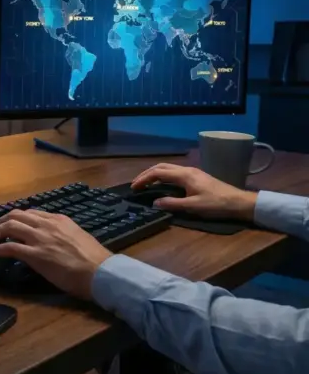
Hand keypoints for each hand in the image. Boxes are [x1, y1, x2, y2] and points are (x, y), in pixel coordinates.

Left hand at [0, 209, 111, 299]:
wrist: (101, 272)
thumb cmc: (95, 260)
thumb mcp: (78, 237)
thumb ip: (63, 235)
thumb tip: (53, 241)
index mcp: (59, 220)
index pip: (32, 213)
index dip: (18, 218)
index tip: (11, 224)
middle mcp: (47, 225)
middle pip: (17, 215)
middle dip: (2, 221)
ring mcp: (40, 239)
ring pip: (10, 226)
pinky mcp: (35, 255)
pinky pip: (8, 247)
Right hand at [130, 163, 256, 219]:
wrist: (239, 202)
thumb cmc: (216, 204)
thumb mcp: (193, 206)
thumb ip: (172, 204)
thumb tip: (155, 202)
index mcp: (184, 175)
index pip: (158, 173)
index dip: (144, 179)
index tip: (134, 187)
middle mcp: (187, 170)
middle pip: (161, 166)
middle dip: (146, 174)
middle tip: (136, 184)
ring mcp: (192, 172)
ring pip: (168, 168)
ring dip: (155, 174)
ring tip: (146, 183)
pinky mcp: (196, 176)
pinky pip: (174, 172)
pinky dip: (163, 176)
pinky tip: (162, 184)